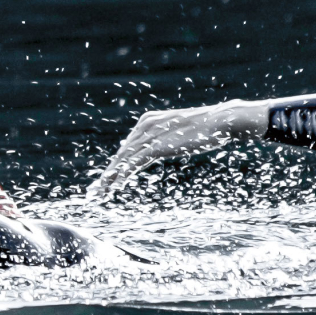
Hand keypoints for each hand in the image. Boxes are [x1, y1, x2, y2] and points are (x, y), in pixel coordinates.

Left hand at [87, 100, 267, 196]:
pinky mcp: (156, 145)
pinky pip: (134, 162)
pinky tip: (115, 186)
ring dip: (110, 178)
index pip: (128, 147)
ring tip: (101, 193)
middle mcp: (144, 126)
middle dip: (108, 174)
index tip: (106, 181)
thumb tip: (160, 149)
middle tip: (96, 192)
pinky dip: (123, 175)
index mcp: (147, 121)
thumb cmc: (204, 129)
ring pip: (124, 159)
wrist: (219, 121)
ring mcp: (150, 134)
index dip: (116, 165)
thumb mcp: (178, 133)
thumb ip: (165, 140)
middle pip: (122, 154)